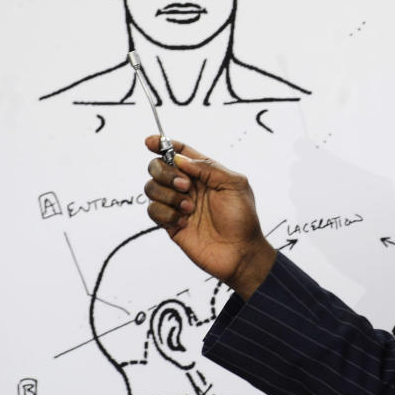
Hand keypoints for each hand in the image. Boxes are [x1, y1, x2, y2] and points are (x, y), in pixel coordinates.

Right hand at [143, 136, 275, 299]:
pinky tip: (184, 222)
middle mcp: (187, 186)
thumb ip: (208, 167)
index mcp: (204, 173)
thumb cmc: (242, 218)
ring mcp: (177, 204)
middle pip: (158, 167)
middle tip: (186, 186)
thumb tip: (180, 159)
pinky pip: (152, 210)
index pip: (179, 153)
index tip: (151, 141)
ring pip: (151, 188)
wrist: (240, 252)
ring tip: (189, 209)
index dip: (163, 144)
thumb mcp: (235, 184)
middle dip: (166, 173)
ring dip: (168, 195)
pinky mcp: (169, 224)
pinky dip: (166, 214)